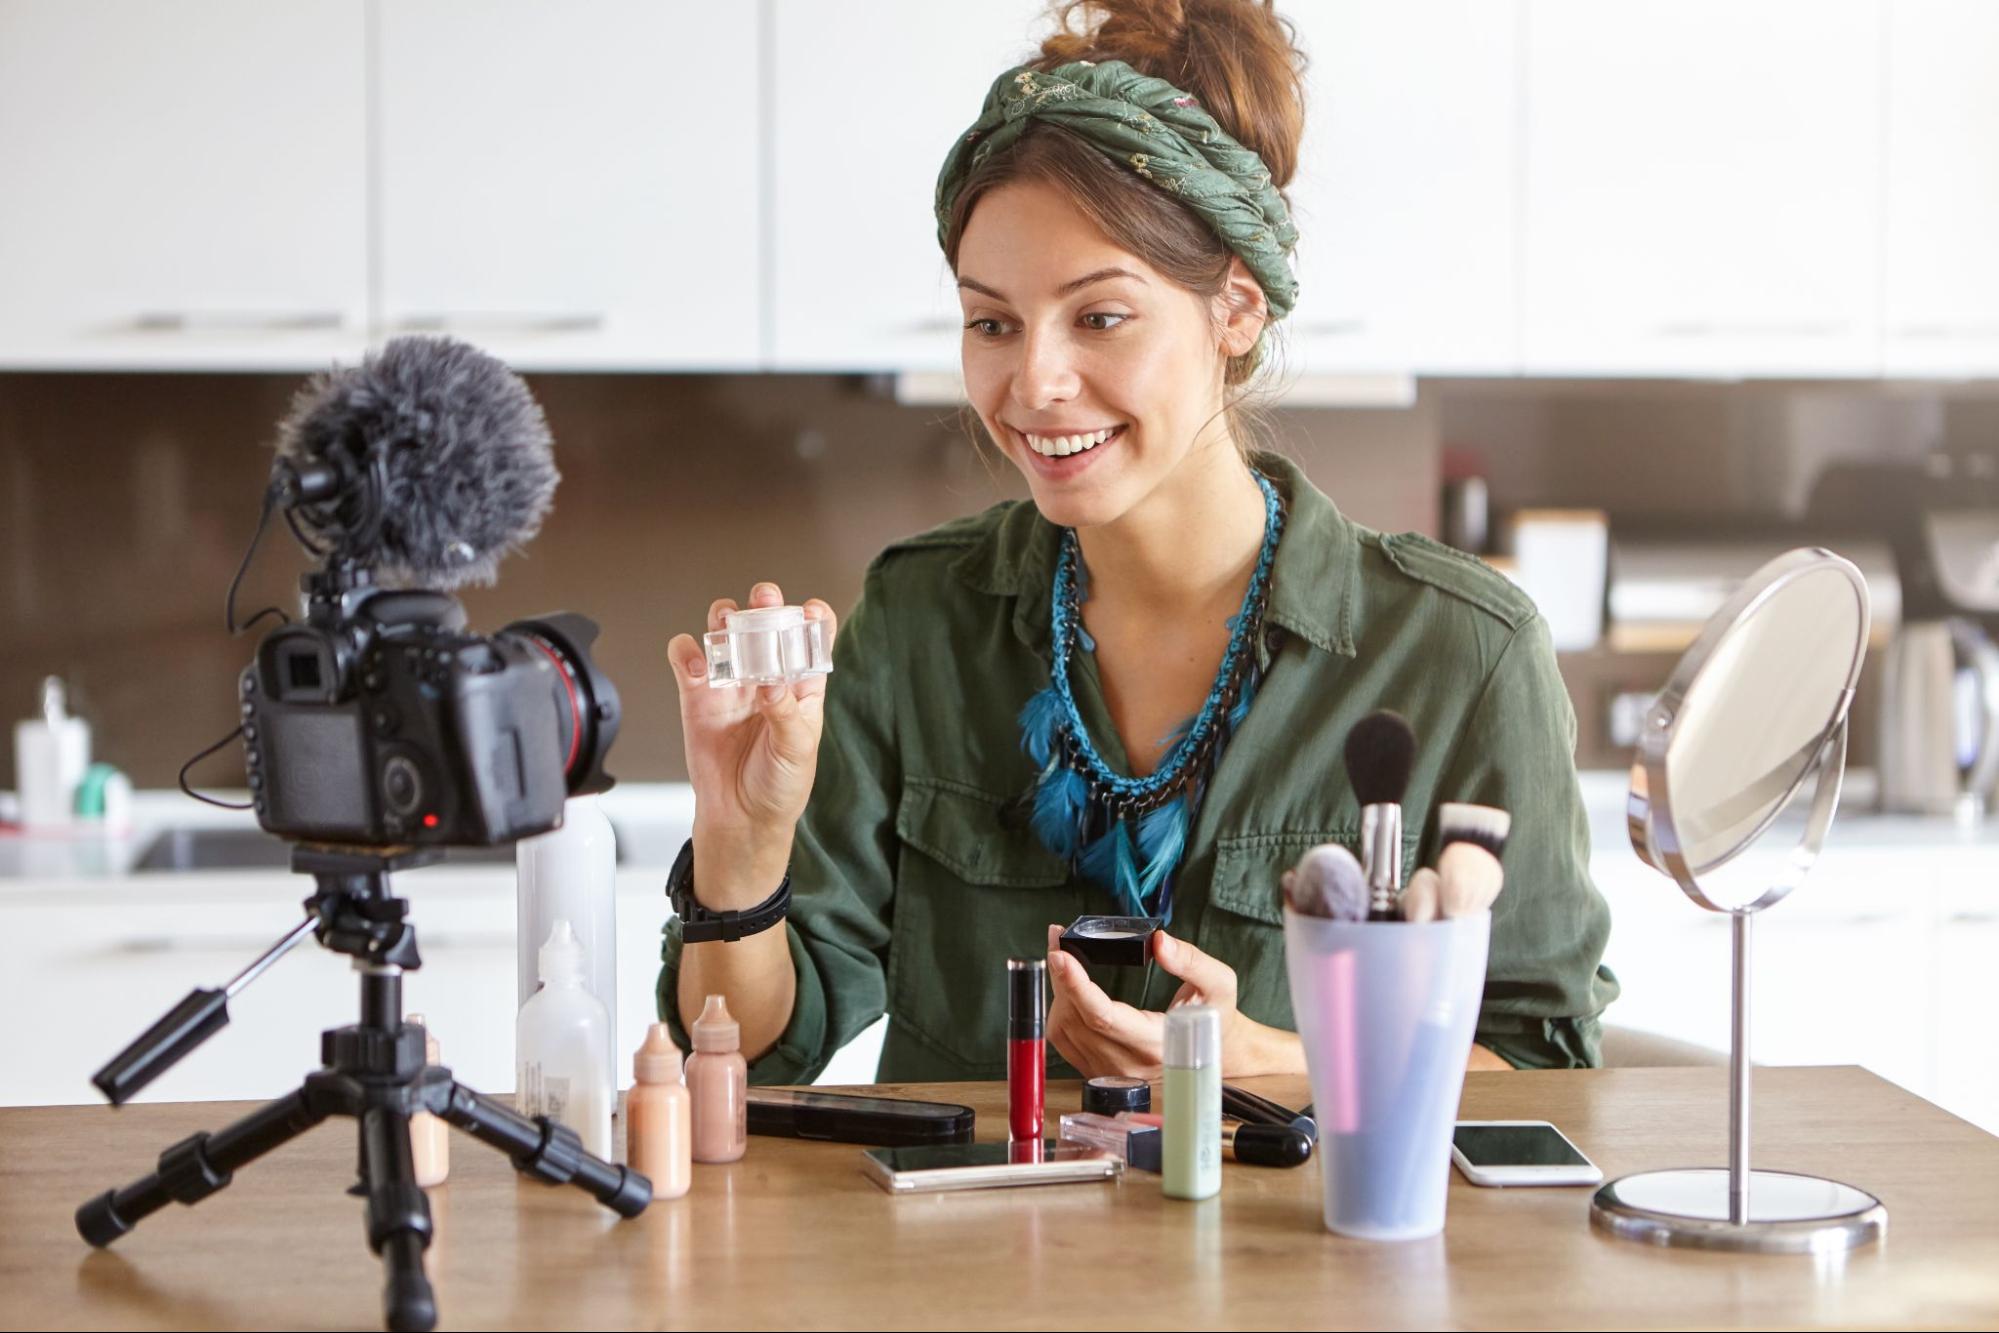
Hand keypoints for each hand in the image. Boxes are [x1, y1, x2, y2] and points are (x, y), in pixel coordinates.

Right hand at [666, 582, 835, 908]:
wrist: (741, 818)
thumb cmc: (779, 786)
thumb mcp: (796, 750)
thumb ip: (784, 713)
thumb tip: (772, 682)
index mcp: (801, 686)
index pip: (810, 639)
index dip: (812, 618)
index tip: (810, 610)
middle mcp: (765, 676)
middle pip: (764, 625)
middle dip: (764, 605)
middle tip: (763, 600)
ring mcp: (731, 683)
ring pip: (724, 632)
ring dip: (723, 618)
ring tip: (727, 622)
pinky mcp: (697, 696)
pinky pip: (688, 661)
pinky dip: (687, 652)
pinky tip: (697, 664)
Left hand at [1043, 925, 1303, 1078]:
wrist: (1217, 1055)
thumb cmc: (1216, 1020)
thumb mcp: (1219, 984)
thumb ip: (1191, 961)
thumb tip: (1159, 942)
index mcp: (1157, 1044)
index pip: (1104, 1017)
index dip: (1076, 986)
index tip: (1060, 955)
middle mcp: (1129, 1064)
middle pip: (1076, 1019)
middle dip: (1062, 976)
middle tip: (1058, 940)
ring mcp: (1110, 1072)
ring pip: (1064, 1030)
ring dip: (1059, 991)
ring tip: (1065, 958)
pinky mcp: (1098, 1070)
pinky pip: (1065, 1039)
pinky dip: (1061, 1007)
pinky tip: (1068, 984)